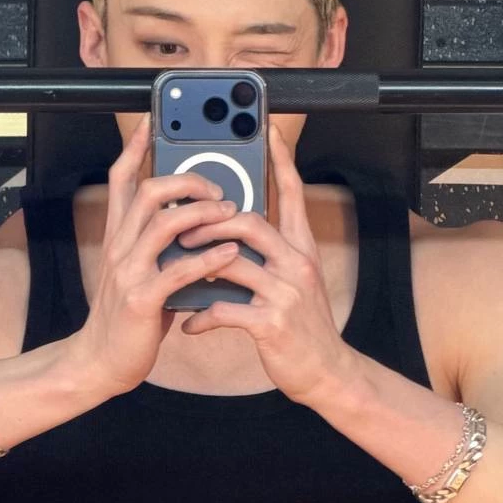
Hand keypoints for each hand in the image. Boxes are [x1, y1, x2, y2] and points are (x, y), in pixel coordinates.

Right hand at [61, 113, 242, 397]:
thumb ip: (163, 248)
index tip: (152, 122)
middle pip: (149, 192)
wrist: (100, 362)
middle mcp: (119, 247)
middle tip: (218, 186)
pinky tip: (230, 252)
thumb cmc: (129, 318)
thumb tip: (200, 226)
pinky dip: (208, 257)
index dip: (136, 148)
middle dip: (187, 180)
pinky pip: (178, 270)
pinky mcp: (141, 300)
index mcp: (118, 237)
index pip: (122, 180)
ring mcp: (128, 272)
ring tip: (230, 211)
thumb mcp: (142, 272)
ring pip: (164, 224)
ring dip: (202, 213)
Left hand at [174, 124, 362, 406]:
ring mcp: (286, 293)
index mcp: (300, 248)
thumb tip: (230, 235)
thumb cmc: (301, 326)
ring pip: (234, 262)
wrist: (326, 372)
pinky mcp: (272, 323)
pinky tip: (188, 323)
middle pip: (250, 222)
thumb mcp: (292, 282)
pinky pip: (226, 310)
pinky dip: (201, 316)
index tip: (265, 129)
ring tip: (176, 271)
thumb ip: (268, 254)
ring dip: (198, 264)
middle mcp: (297, 263)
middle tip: (183, 231)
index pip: (291, 193)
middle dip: (209, 223)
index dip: (279, 159)